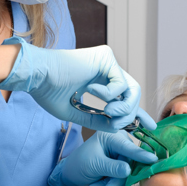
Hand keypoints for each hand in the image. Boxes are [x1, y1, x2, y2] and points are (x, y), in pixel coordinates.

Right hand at [0, 37, 155, 131]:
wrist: (37, 76)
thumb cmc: (48, 92)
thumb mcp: (77, 113)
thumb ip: (97, 120)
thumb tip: (117, 128)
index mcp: (99, 82)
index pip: (125, 98)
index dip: (138, 113)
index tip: (149, 128)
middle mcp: (106, 70)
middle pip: (132, 94)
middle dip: (131, 114)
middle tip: (119, 125)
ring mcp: (107, 62)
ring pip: (131, 90)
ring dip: (123, 108)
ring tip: (108, 114)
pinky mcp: (106, 57)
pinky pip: (120, 83)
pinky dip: (109, 95)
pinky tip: (91, 91)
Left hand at [48, 131, 157, 185]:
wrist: (72, 176)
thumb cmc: (79, 164)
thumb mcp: (94, 165)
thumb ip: (112, 168)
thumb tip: (129, 170)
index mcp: (111, 135)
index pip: (127, 147)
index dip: (139, 154)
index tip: (152, 159)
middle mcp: (120, 143)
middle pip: (128, 164)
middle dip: (115, 181)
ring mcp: (122, 155)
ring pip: (127, 175)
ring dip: (110, 185)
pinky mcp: (123, 167)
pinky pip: (124, 180)